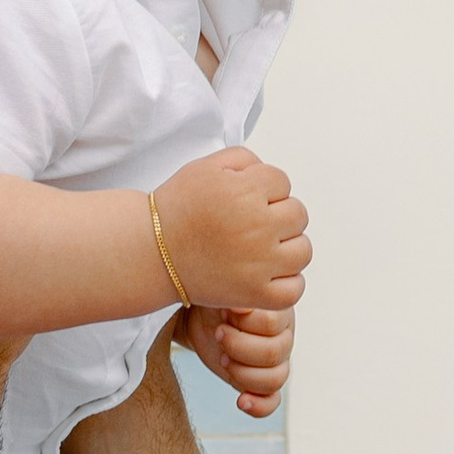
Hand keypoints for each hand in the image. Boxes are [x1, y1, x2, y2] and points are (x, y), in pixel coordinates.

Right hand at [151, 148, 310, 312]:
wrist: (151, 251)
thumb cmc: (178, 209)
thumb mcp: (206, 167)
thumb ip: (246, 160)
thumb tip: (271, 175)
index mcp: (246, 192)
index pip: (282, 182)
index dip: (264, 188)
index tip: (243, 200)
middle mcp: (257, 226)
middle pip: (298, 214)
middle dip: (278, 214)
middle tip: (250, 224)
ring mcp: (259, 263)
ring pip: (302, 250)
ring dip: (287, 247)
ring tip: (262, 248)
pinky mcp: (254, 293)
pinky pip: (293, 289)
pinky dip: (287, 282)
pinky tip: (268, 274)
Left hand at [180, 303, 295, 422]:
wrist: (199, 314)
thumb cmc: (214, 298)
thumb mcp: (224, 291)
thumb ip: (237, 297)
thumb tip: (242, 307)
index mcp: (279, 312)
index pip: (273, 324)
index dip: (246, 324)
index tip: (223, 316)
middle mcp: (282, 338)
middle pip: (274, 353)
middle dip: (240, 347)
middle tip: (218, 334)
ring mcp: (274, 363)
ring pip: (276, 379)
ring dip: (244, 373)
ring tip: (222, 359)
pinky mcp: (259, 383)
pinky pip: (272, 402)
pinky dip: (259, 406)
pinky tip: (241, 401)